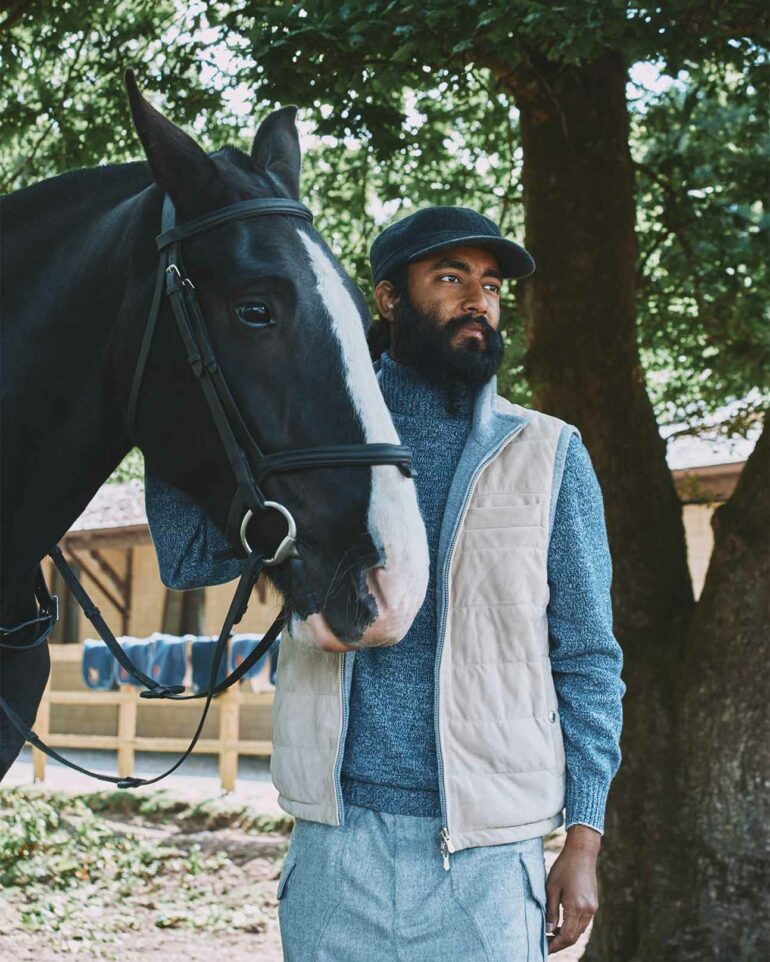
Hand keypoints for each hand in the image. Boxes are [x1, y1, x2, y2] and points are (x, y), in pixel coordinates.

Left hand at [545, 825, 599, 953]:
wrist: (582, 852)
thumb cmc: (564, 867)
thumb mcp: (551, 888)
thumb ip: (551, 910)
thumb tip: (549, 930)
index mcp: (576, 907)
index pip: (566, 936)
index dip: (555, 945)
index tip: (543, 948)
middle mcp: (587, 911)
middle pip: (574, 937)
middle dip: (559, 944)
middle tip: (545, 945)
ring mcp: (592, 908)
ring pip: (579, 931)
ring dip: (566, 936)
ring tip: (550, 936)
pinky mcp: (593, 904)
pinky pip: (583, 922)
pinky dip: (572, 927)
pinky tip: (561, 925)